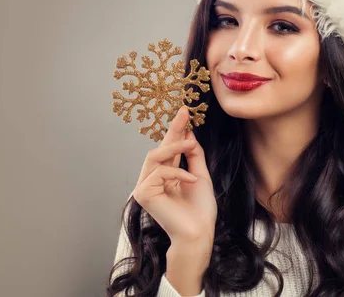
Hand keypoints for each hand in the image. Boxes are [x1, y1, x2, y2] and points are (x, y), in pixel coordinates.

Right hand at [132, 106, 216, 244]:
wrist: (199, 232)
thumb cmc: (200, 210)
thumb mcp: (200, 175)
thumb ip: (193, 156)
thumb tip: (189, 134)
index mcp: (165, 176)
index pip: (168, 149)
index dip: (175, 130)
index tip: (184, 112)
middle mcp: (151, 180)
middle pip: (159, 149)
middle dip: (172, 131)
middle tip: (184, 114)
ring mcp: (145, 187)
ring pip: (155, 157)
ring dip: (175, 147)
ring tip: (190, 145)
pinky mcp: (143, 194)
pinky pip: (160, 173)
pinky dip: (177, 173)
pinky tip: (191, 181)